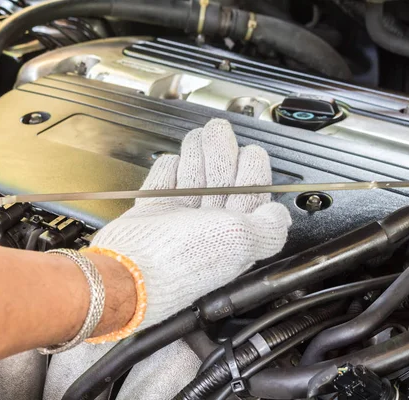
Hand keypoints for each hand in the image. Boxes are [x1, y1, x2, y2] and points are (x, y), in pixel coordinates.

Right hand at [91, 118, 291, 338]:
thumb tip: (281, 216)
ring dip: (197, 154)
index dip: (252, 172)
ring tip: (198, 137)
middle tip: (218, 131)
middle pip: (221, 182)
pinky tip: (173, 161)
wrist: (128, 272)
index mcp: (234, 237)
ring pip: (193, 179)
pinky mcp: (151, 215)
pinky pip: (162, 185)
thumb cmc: (182, 261)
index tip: (250, 152)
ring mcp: (178, 221)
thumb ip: (268, 226)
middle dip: (221, 152)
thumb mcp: (240, 239)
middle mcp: (208, 230)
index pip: (249, 197)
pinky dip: (167, 170)